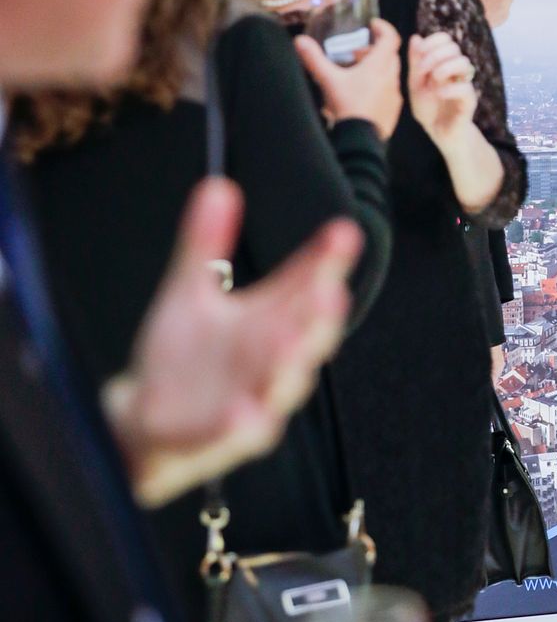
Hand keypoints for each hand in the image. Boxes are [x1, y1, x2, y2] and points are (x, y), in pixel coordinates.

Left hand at [103, 178, 359, 506]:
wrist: (147, 423)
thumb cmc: (183, 359)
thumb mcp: (189, 292)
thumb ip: (205, 242)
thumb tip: (218, 185)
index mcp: (268, 319)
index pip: (305, 284)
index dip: (325, 261)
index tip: (343, 232)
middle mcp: (269, 358)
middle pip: (306, 334)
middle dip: (318, 315)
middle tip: (328, 289)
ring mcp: (252, 398)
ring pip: (282, 383)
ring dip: (290, 364)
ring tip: (293, 341)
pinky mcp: (223, 435)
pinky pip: (239, 431)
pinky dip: (244, 423)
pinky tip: (244, 412)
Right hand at [293, 19, 401, 138]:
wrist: (361, 140)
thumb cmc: (347, 106)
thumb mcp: (328, 80)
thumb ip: (314, 59)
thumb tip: (299, 41)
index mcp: (379, 66)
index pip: (391, 38)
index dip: (383, 28)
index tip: (373, 25)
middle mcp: (391, 77)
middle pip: (389, 55)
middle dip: (375, 49)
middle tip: (356, 53)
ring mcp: (394, 95)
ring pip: (390, 73)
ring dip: (376, 68)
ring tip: (355, 73)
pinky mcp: (393, 110)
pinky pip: (389, 90)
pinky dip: (379, 85)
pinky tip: (362, 94)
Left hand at [407, 31, 477, 148]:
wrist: (439, 132)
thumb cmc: (428, 108)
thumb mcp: (415, 83)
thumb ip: (415, 62)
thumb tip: (416, 37)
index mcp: (444, 62)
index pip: (445, 39)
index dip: (432, 41)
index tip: (419, 55)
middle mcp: (456, 70)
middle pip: (454, 47)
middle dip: (434, 55)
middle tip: (423, 72)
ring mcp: (464, 84)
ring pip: (464, 62)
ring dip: (444, 68)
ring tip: (433, 81)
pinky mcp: (469, 101)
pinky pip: (466, 88)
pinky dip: (449, 89)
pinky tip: (438, 94)